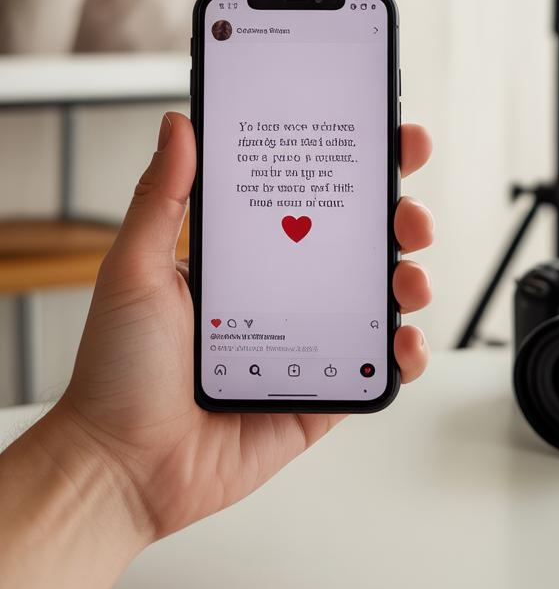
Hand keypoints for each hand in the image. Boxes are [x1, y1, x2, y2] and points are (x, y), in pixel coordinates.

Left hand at [37, 113, 432, 545]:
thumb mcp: (134, 269)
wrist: (120, 465)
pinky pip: (376, 369)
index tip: (387, 135)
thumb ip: (161, 197)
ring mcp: (308, 342)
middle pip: (361, 242)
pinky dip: (404, 354)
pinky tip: (403, 340)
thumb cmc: (117, 369)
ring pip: (381, 300)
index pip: (310, 196)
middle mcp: (284, 292)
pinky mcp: (321, 396)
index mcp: (247, 255)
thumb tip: (179, 124)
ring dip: (412, 277)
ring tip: (408, 275)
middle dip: (401, 216)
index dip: (354, 165)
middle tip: (407, 210)